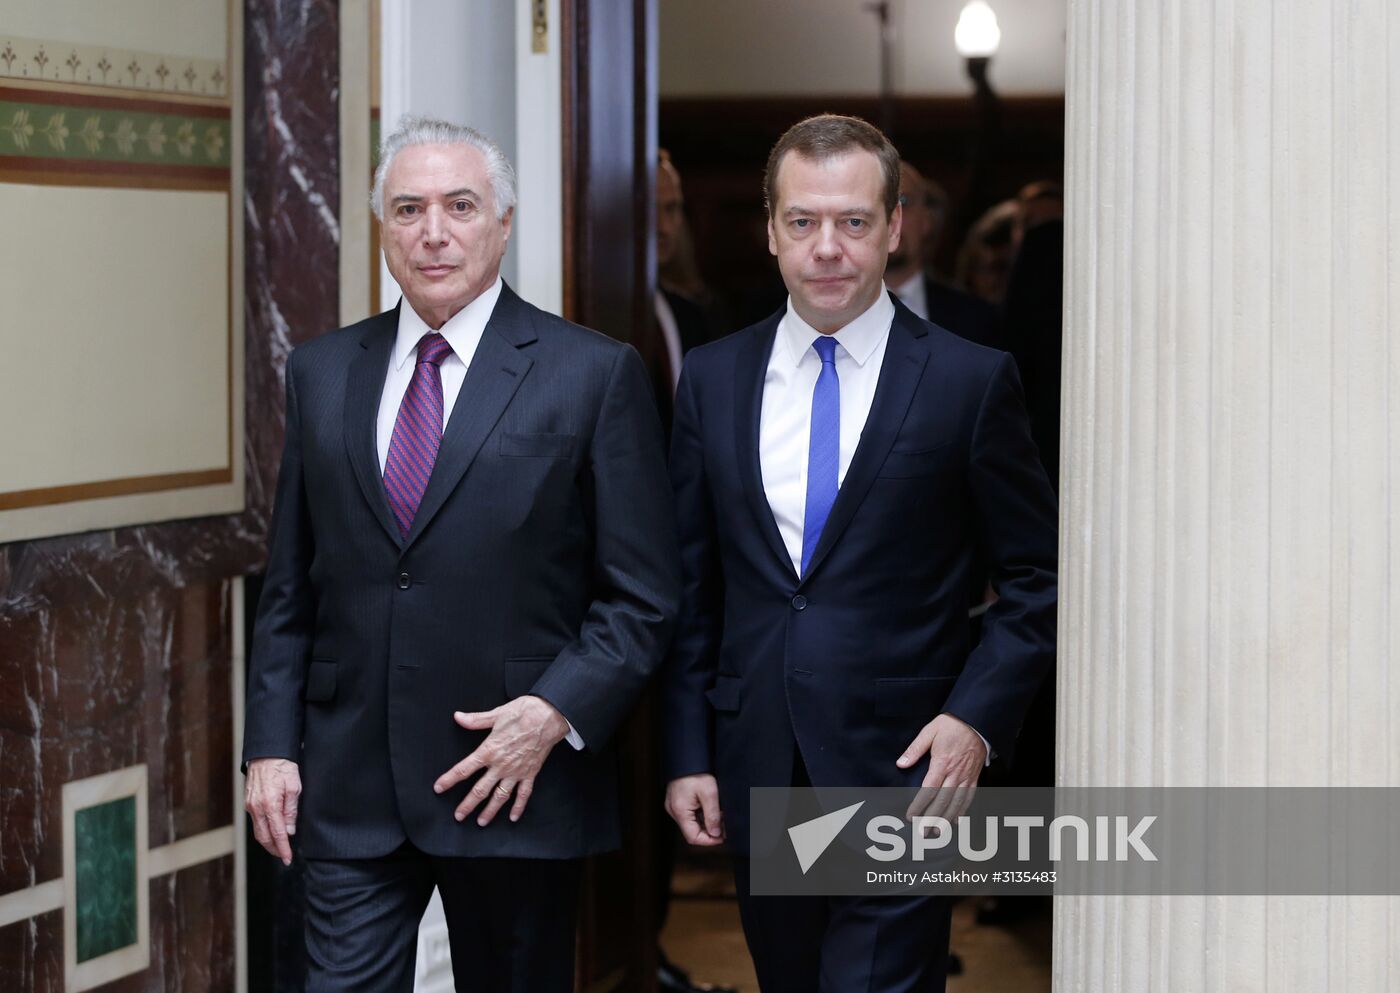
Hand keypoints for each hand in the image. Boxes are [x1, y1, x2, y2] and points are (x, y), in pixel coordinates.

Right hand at [244, 758, 301, 865]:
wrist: (266, 753)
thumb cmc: (283, 767)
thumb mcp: (294, 788)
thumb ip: (291, 811)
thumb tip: (289, 831)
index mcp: (270, 805)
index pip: (277, 834)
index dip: (283, 849)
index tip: (288, 859)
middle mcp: (256, 808)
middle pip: (264, 837)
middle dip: (274, 849)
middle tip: (284, 856)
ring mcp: (250, 806)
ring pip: (258, 831)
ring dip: (268, 842)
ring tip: (279, 847)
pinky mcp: (248, 802)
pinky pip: (255, 822)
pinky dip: (263, 831)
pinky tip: (271, 832)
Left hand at [433, 695, 568, 825]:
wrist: (549, 716)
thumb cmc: (524, 713)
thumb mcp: (496, 714)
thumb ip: (476, 720)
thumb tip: (458, 717)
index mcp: (489, 750)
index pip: (464, 769)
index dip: (449, 780)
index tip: (439, 788)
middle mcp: (501, 765)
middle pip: (480, 790)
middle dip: (468, 804)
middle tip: (459, 815)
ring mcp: (516, 772)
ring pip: (500, 796)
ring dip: (490, 811)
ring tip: (481, 822)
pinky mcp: (530, 773)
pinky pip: (523, 794)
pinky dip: (518, 807)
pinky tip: (513, 816)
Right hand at [664, 774, 724, 845]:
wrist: (687, 755)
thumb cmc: (697, 771)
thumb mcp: (710, 793)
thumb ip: (713, 816)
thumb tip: (716, 834)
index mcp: (680, 811)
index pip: (693, 837)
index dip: (709, 841)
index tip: (723, 837)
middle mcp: (673, 810)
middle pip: (692, 831)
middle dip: (709, 831)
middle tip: (725, 825)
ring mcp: (673, 806)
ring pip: (691, 823)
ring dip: (706, 823)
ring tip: (720, 814)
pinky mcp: (676, 801)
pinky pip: (689, 815)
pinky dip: (700, 815)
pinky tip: (711, 808)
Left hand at [898, 713, 985, 826]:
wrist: (976, 721)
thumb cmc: (951, 725)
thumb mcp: (929, 732)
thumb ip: (915, 749)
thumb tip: (901, 763)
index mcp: (942, 762)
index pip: (928, 789)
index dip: (919, 805)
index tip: (911, 816)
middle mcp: (955, 773)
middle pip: (943, 801)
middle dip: (932, 819)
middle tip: (922, 832)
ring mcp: (966, 776)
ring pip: (957, 803)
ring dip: (946, 819)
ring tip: (937, 833)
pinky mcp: (974, 777)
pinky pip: (969, 797)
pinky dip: (963, 811)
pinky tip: (956, 821)